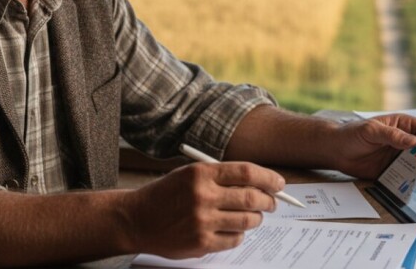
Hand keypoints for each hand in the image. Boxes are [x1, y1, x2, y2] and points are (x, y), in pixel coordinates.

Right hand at [119, 161, 281, 258]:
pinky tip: (232, 229)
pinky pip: (235, 240)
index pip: (247, 173)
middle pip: (251, 197)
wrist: (137, 219)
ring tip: (253, 216)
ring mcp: (202, 221)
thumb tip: (260, 184)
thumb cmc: (167, 194)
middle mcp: (203, 196)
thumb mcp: (190, 175)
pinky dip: (239, 234)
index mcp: (201, 173)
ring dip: (256, 218)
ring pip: (247, 221)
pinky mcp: (201, 242)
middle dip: (269, 201)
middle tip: (272, 203)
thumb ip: (221, 177)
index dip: (269, 178)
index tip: (278, 183)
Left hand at [329, 113, 415, 179]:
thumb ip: (391, 135)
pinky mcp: (393, 172)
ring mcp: (400, 158)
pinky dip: (412, 184)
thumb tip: (414, 141)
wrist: (336, 151)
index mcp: (403, 126)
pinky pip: (406, 178)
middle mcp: (405, 142)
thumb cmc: (353, 134)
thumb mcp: (372, 131)